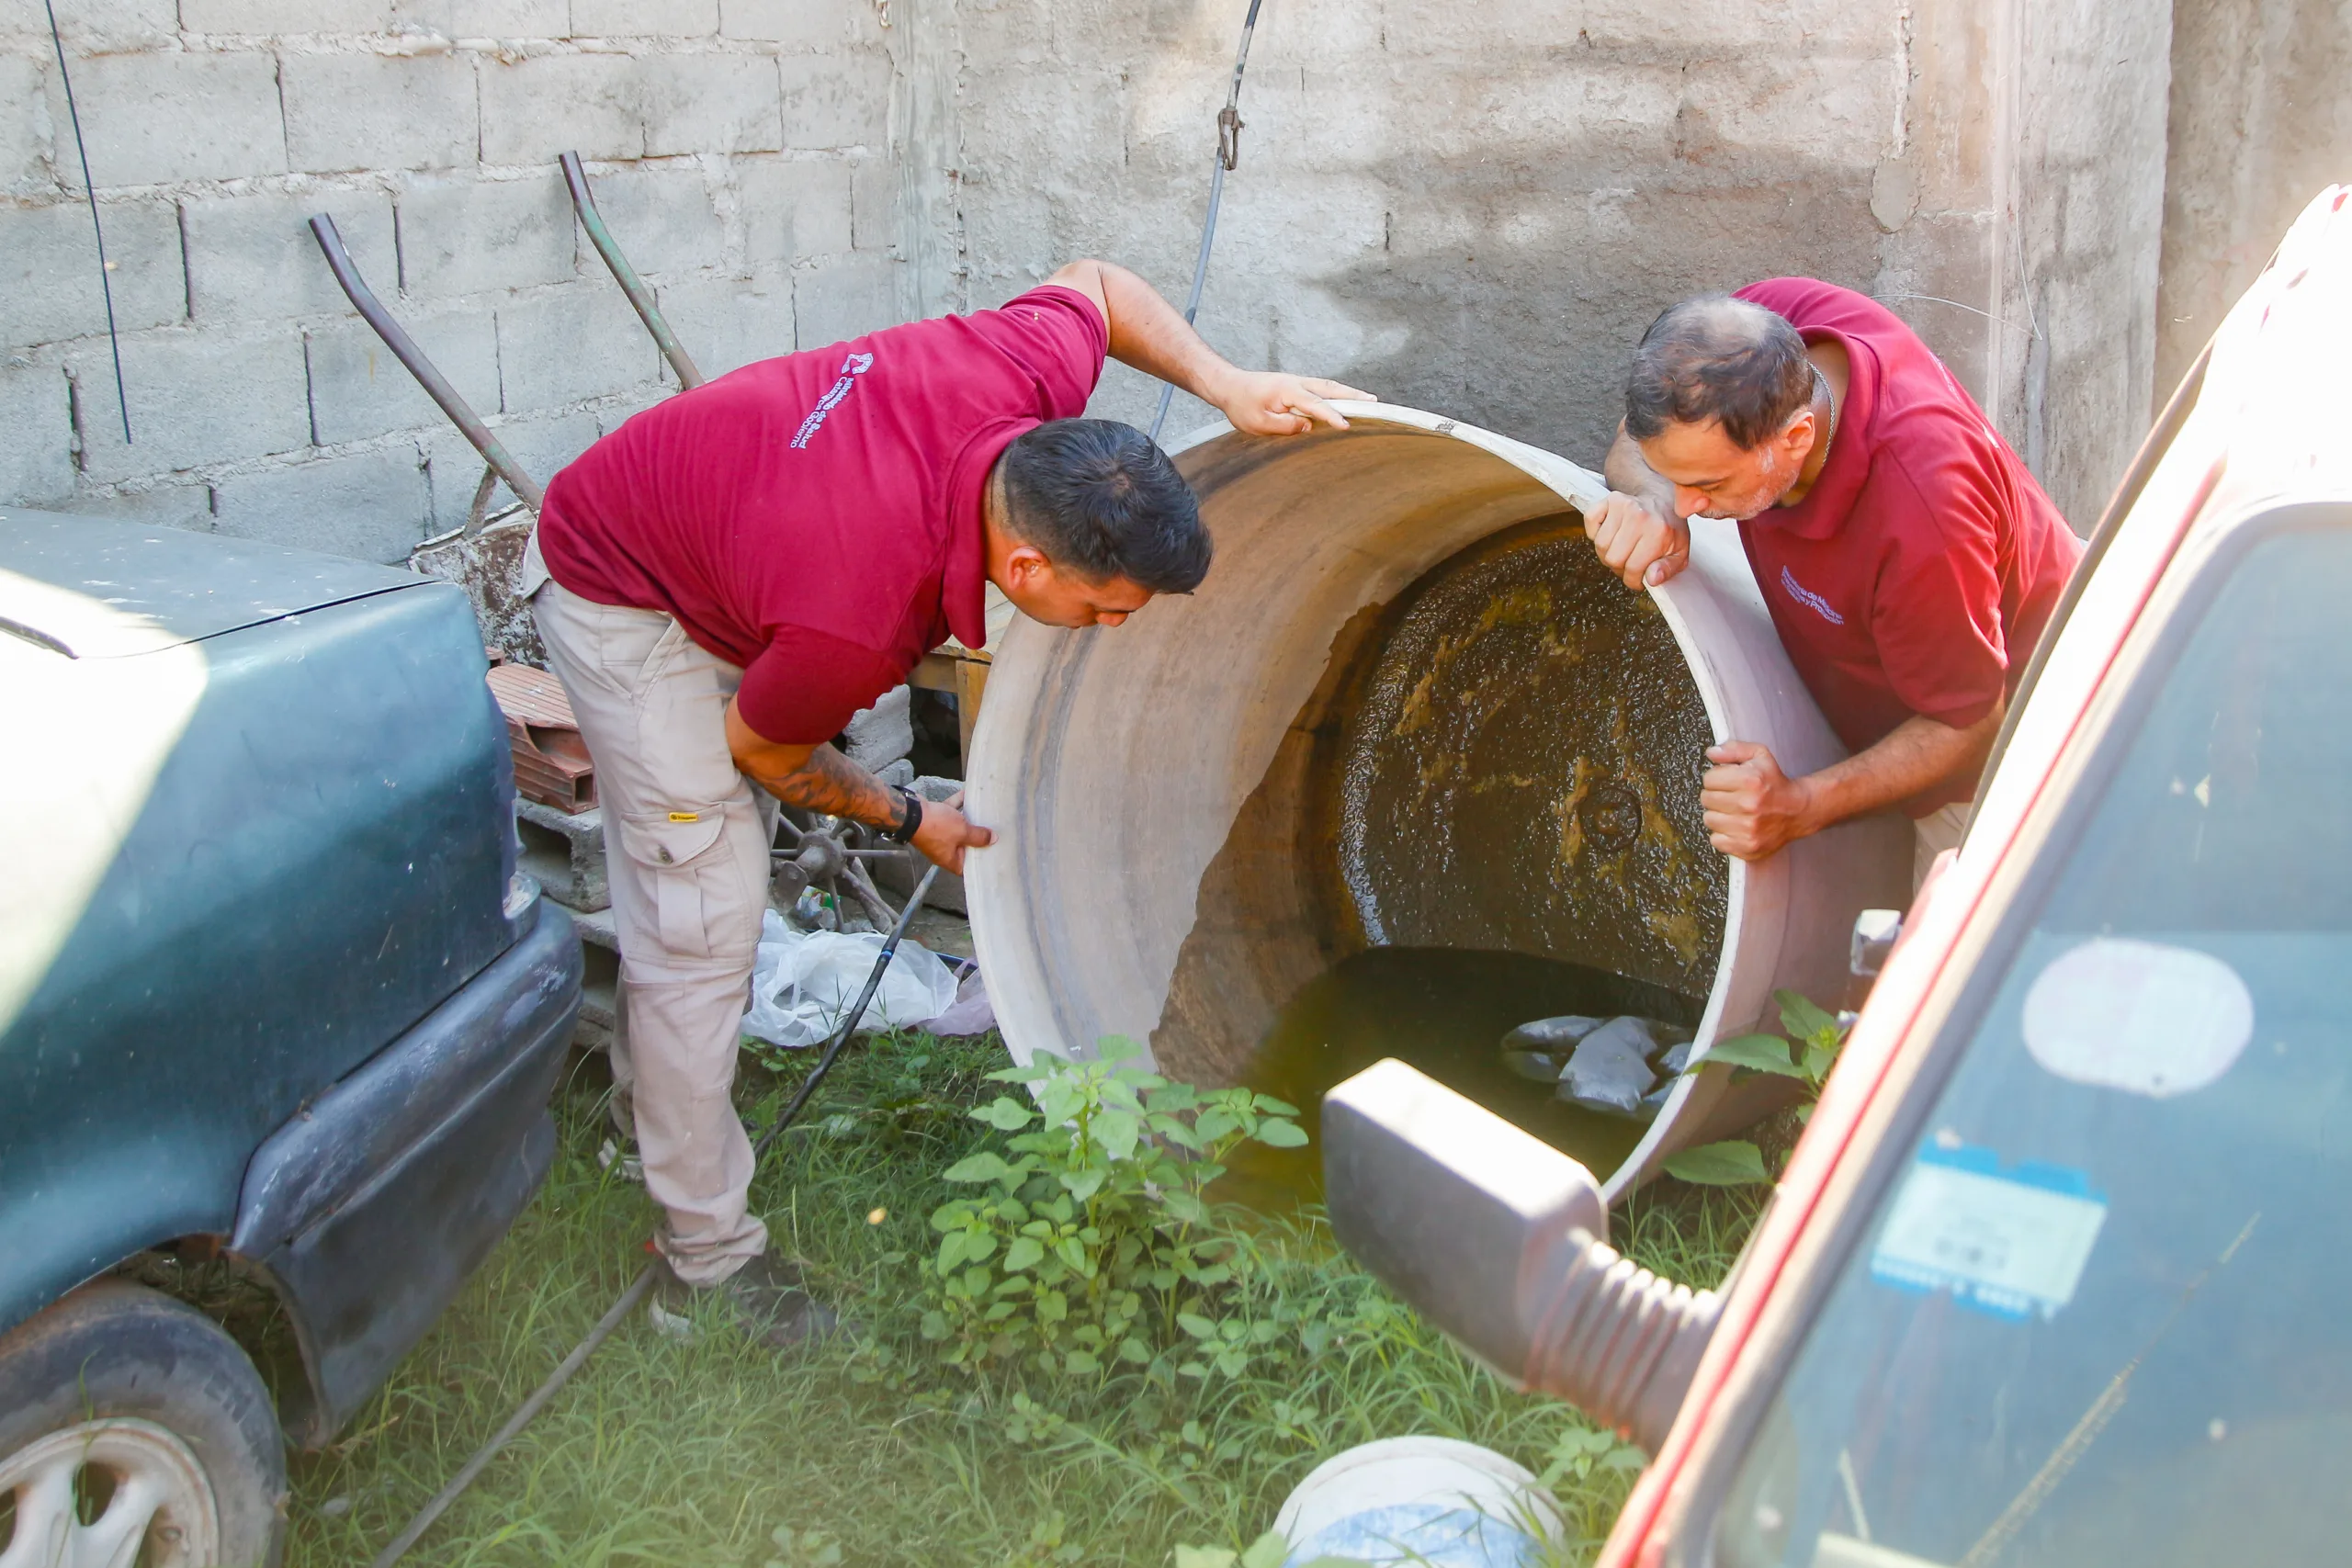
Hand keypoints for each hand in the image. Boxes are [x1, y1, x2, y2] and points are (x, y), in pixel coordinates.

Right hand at [910, 795, 993, 874]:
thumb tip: (993, 839)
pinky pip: (949, 812)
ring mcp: (938, 834)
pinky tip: (967, 794)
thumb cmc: (935, 827)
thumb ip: (979, 836)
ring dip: (968, 819)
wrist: (910, 812)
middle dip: (977, 838)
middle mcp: (943, 849)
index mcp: (950, 859)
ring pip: (957, 827)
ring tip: (983, 813)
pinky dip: (957, 804)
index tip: (991, 854)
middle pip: (964, 846)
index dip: (978, 863)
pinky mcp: (934, 820)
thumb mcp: (962, 832)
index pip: (967, 867)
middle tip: (993, 832)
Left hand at [1210, 370, 1371, 436]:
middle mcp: (1296, 383)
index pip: (1315, 405)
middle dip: (1353, 396)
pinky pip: (1321, 389)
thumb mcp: (1257, 423)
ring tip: (1369, 400)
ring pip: (1328, 386)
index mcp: (1287, 391)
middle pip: (1330, 389)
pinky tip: (1347, 400)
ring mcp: (1298, 382)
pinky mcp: (1297, 386)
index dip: (1331, 416)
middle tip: (1375, 403)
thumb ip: (1284, 426)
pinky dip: (1337, 393)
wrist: (1230, 386)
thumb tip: (1308, 426)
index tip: (1346, 426)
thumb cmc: (1241, 405)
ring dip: (1349, 392)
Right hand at [1583, 491, 1689, 589]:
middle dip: (1620, 567)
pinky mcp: (1610, 499)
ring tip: (1621, 549)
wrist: (1664, 500)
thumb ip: (1668, 569)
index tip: (1637, 579)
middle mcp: (1639, 516)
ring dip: (1607, 552)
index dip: (1633, 580)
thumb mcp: (1679, 552)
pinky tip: (1610, 533)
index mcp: (1658, 531)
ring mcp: (1622, 505)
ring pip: (1600, 545)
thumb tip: (1651, 579)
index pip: (1633, 568)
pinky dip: (1595, 531)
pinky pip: (1591, 520)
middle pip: (1612, 558)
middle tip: (1629, 562)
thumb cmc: (1669, 528)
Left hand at [1700, 741, 1818, 860]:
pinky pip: (1716, 840)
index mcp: (1750, 781)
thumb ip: (1733, 749)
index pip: (1709, 779)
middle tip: (1732, 796)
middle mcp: (1748, 805)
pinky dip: (1723, 834)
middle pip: (1706, 799)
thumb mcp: (1759, 756)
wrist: (1798, 810)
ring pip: (1709, 819)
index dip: (1716, 778)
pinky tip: (1737, 826)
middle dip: (1716, 795)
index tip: (1727, 781)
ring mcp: (1748, 829)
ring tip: (1735, 811)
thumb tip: (1711, 753)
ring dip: (1718, 815)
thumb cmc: (1775, 782)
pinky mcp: (1747, 847)